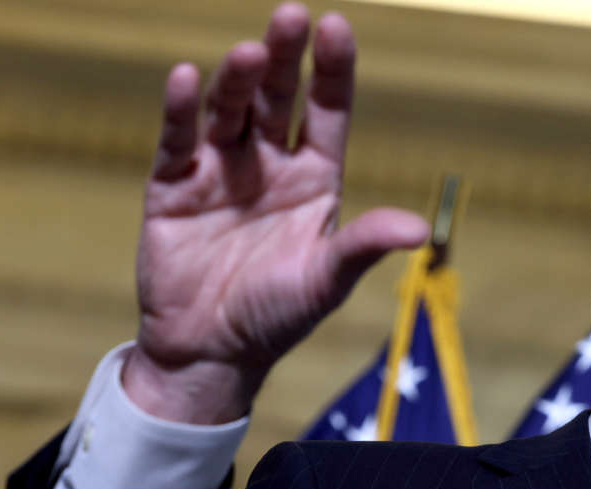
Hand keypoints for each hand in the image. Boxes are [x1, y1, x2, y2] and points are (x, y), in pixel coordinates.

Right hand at [123, 3, 428, 423]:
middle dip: (285, 59)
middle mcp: (269, 165)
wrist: (211, 354)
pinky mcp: (173, 187)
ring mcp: (220, 171)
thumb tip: (418, 230)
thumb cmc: (277, 318)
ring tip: (250, 54)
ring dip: (238, 81)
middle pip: (278, 98)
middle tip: (291, 16)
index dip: (331, 71)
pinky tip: (187, 78)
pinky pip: (178, 141)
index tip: (336, 28)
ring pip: (230, 111)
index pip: (326, 111)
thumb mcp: (326, 281)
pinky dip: (181, 111)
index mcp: (313, 179)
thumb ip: (363, 247)